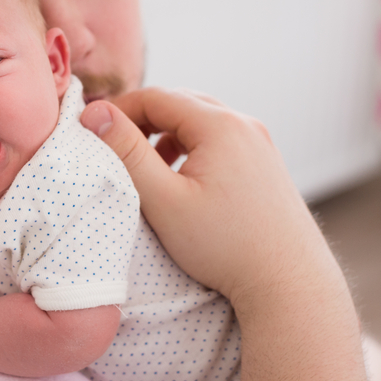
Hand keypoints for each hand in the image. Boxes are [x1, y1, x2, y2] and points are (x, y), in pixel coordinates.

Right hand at [80, 87, 325, 306]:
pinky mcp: (266, 164)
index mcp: (220, 125)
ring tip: (146, 167)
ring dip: (167, 135)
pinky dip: (193, 149)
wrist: (288, 283)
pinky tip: (182, 180)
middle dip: (142, 120)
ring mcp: (260, 144)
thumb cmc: (225, 247)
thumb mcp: (164, 201)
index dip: (118, 111)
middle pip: (180, 103)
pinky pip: (221, 141)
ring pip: (201, 122)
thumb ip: (127, 154)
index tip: (93, 134)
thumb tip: (95, 114)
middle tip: (115, 149)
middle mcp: (245, 125)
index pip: (156, 96)